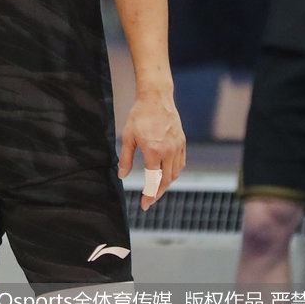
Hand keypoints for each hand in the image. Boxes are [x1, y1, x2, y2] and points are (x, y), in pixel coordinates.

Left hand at [119, 93, 185, 210]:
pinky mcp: (182, 143)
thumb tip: (122, 176)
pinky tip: (166, 176)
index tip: (144, 205)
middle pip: (166, 180)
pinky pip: (180, 164)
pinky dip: (174, 173)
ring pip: (175, 173)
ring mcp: (178, 147)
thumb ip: (125, 159)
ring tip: (156, 190)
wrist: (156, 98)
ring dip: (166, 185)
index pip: (152, 180)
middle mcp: (169, 151)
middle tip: (149, 201)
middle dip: (157, 193)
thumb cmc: (139, 116)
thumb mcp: (128, 137)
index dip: (148, 194)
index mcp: (153, 151)